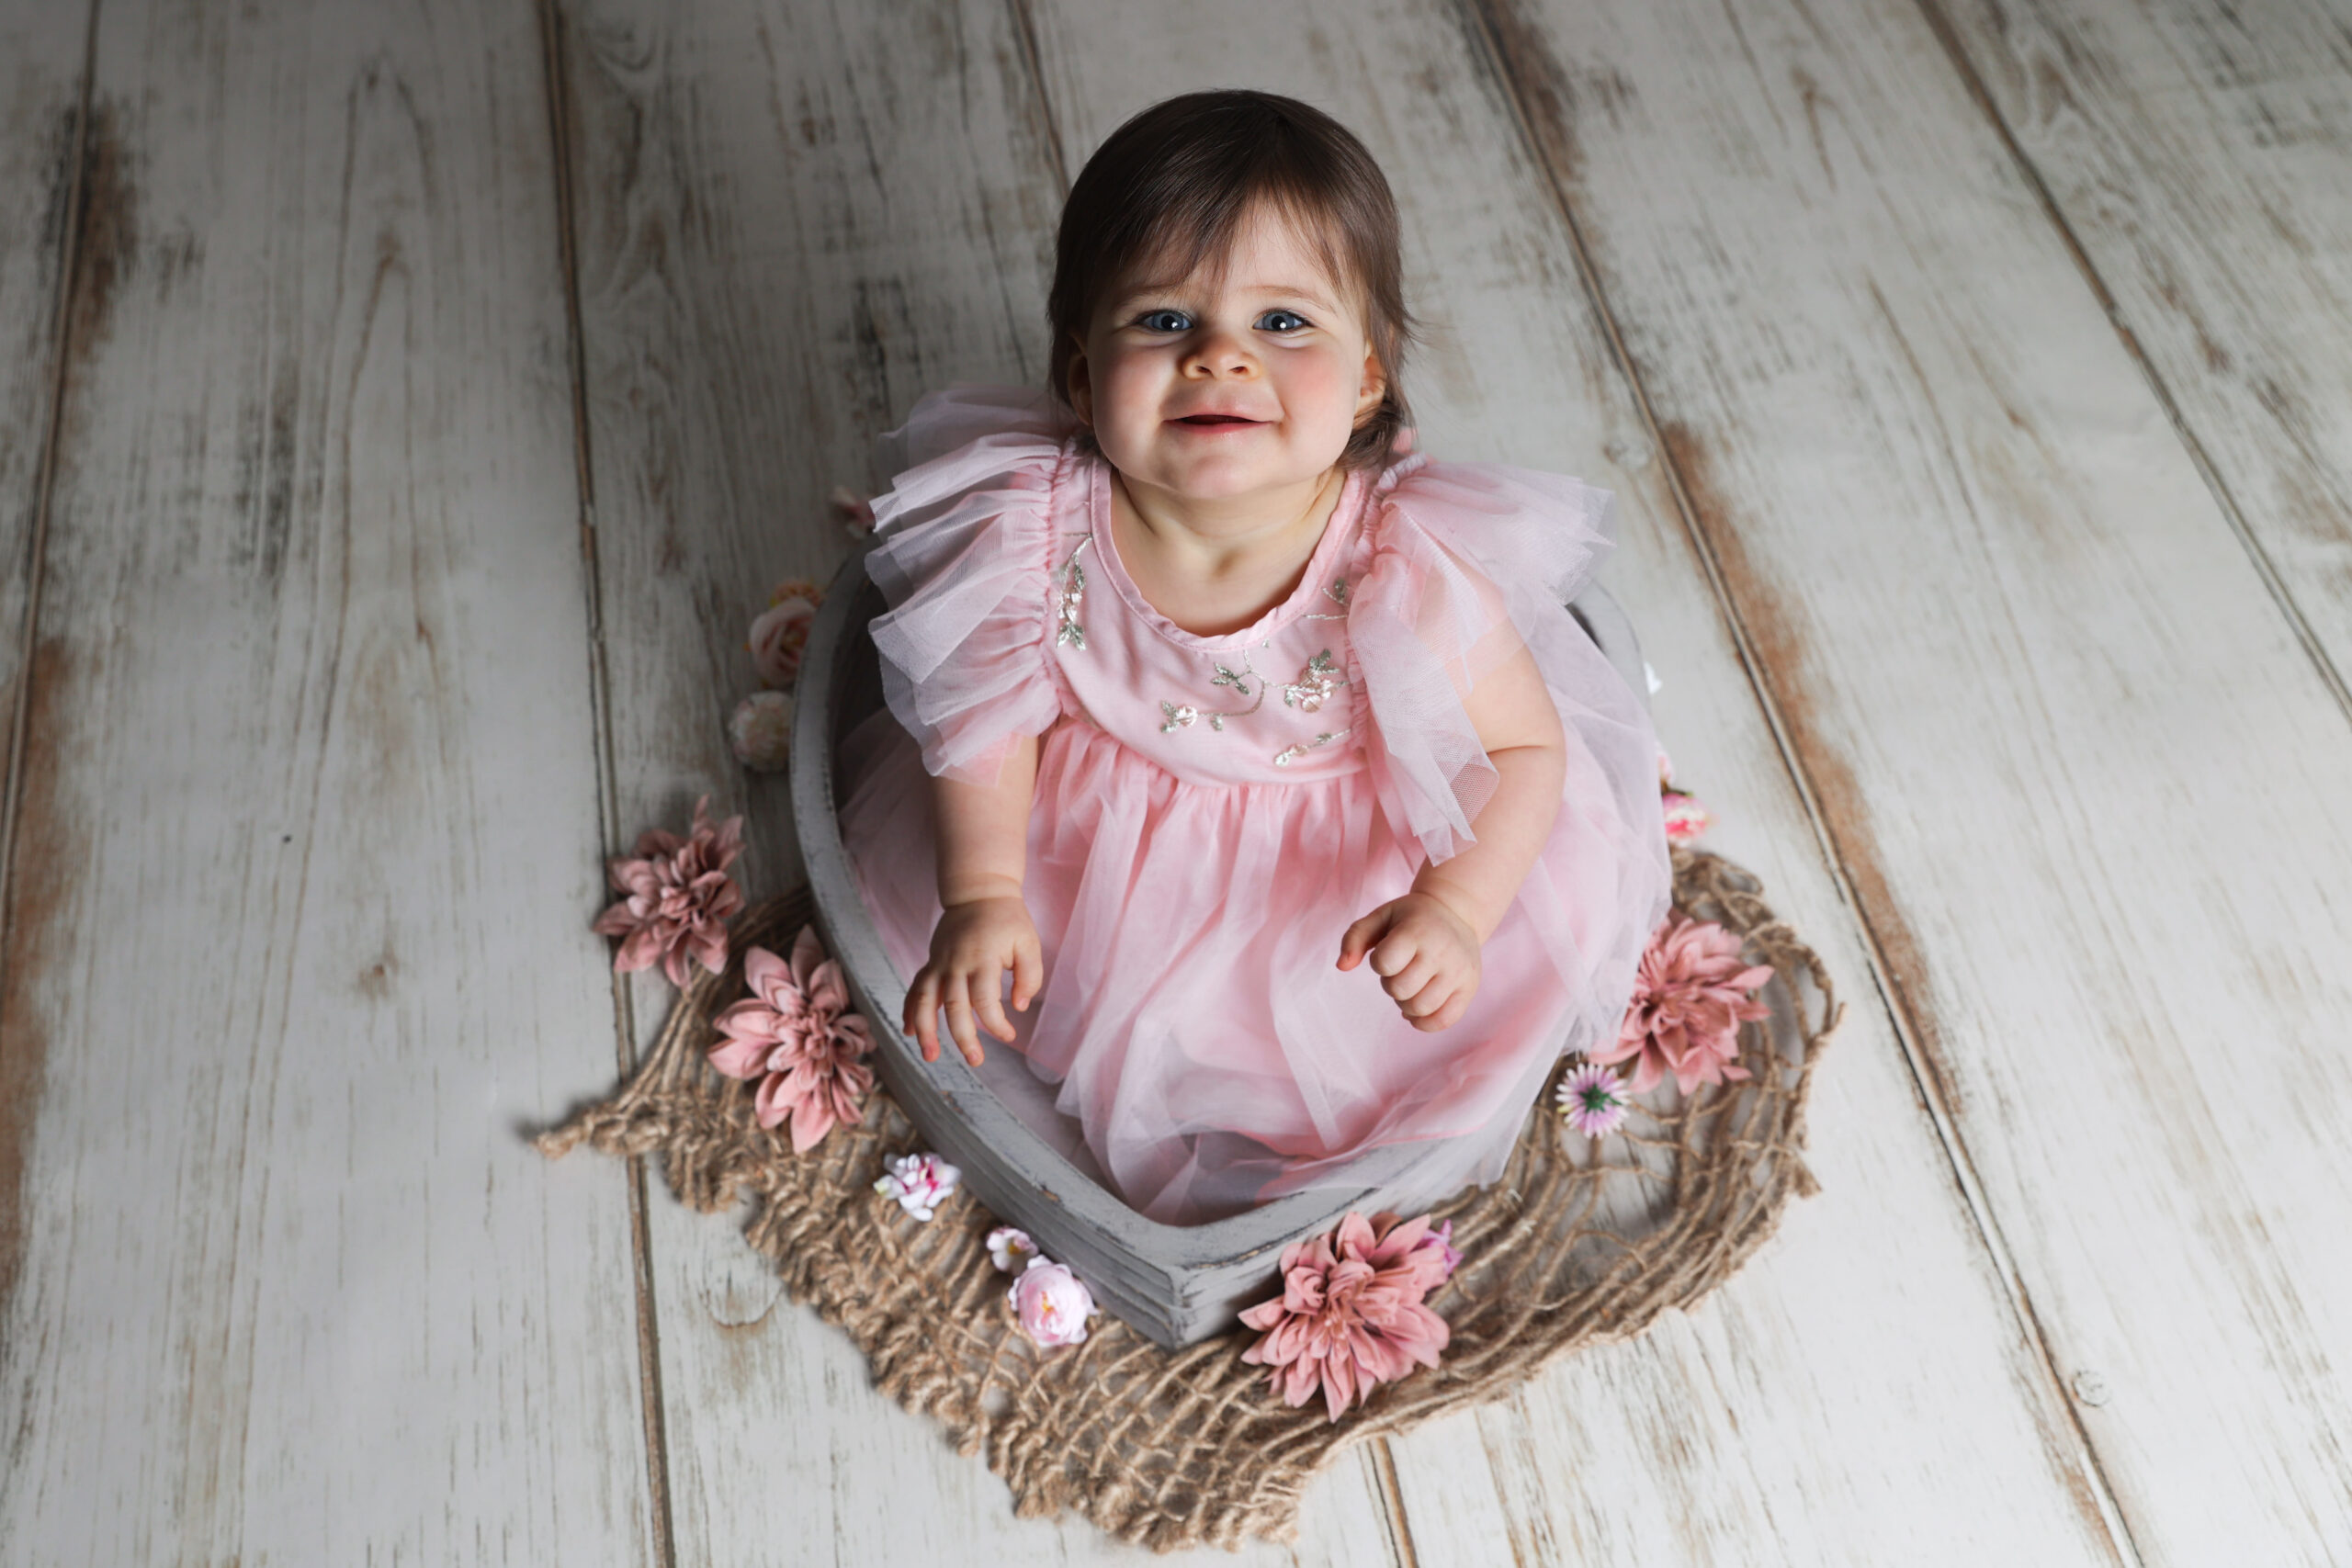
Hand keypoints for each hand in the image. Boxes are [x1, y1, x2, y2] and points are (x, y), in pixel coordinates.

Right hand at [905, 895, 1041, 1065]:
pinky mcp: (931, 962)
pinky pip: (916, 989)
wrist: (978, 891)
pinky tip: (909, 1031)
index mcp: (984, 959)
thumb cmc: (1008, 920)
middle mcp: (957, 963)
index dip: (997, 1024)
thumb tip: (1018, 1006)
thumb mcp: (1029, 943)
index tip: (1009, 1035)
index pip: (985, 1001)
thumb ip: (1030, 976)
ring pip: (926, 1000)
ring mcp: (940, 963)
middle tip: (975, 1060)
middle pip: (954, 1007)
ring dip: (926, 1030)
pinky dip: (910, 1010)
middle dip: (963, 1037)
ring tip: (930, 1056)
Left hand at [1337, 892, 1481, 1031]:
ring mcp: (1458, 971)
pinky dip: (1424, 1022)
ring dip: (1406, 1004)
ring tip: (1412, 987)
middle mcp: (1441, 951)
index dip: (1379, 963)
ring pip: (1420, 1008)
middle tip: (1401, 971)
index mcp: (1417, 931)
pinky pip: (1443, 1021)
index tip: (1389, 952)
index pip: (1384, 963)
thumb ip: (1354, 938)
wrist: (1457, 912)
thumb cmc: (1411, 918)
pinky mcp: (1469, 988)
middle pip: (1400, 989)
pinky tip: (1420, 1008)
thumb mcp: (1381, 917)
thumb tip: (1342, 967)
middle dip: (1391, 985)